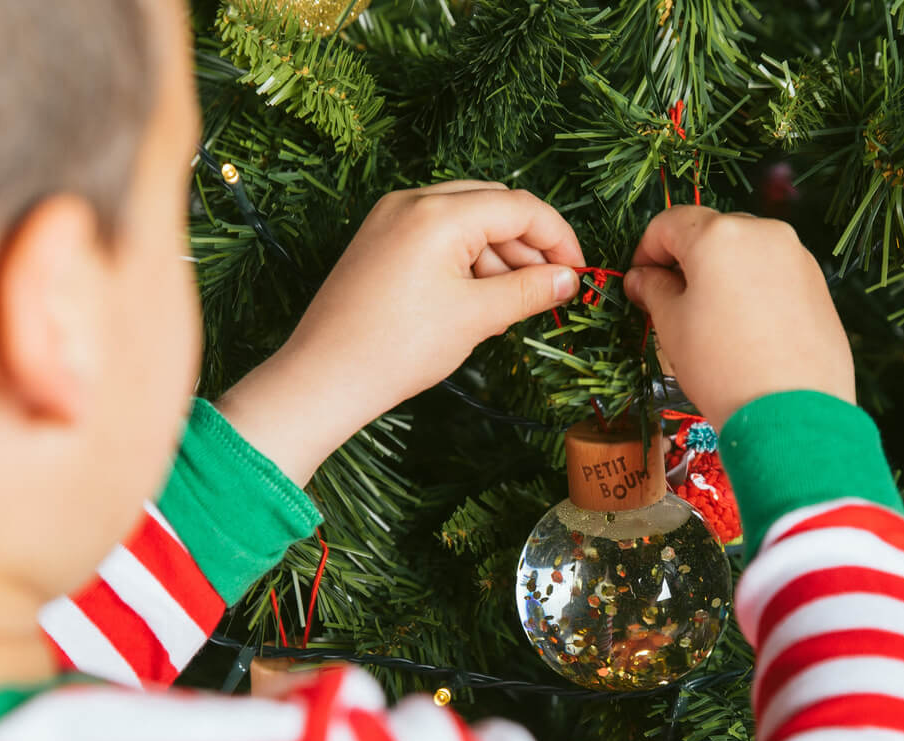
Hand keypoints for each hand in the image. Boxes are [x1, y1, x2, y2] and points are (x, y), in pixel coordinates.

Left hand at [218, 181, 584, 483]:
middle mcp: (413, 201)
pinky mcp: (379, 242)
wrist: (325, 377)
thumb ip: (530, 290)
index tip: (578, 273)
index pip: (520, 207)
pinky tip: (475, 303)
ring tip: (509, 307)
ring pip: (466, 222)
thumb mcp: (477, 317)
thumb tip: (568, 279)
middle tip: (550, 290)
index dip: (559, 238)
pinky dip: (465, 262)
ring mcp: (391, 219)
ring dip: (497, 257)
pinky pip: (437, 236)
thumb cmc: (398, 348)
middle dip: (528, 246)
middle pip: (493, 206)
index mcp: (439, 212)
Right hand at [624, 207, 853, 430]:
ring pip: (747, 253)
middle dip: (687, 260)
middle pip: (712, 233)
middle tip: (671, 300)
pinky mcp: (818, 285)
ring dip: (723, 274)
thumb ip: (653, 290)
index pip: (669, 223)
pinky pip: (775, 274)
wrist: (791, 413)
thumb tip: (642, 278)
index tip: (640, 280)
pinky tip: (747, 329)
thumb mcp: (673, 326)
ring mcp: (797, 257)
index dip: (646, 250)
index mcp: (718, 235)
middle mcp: (763, 233)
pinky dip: (754, 289)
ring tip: (712, 319)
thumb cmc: (723, 367)